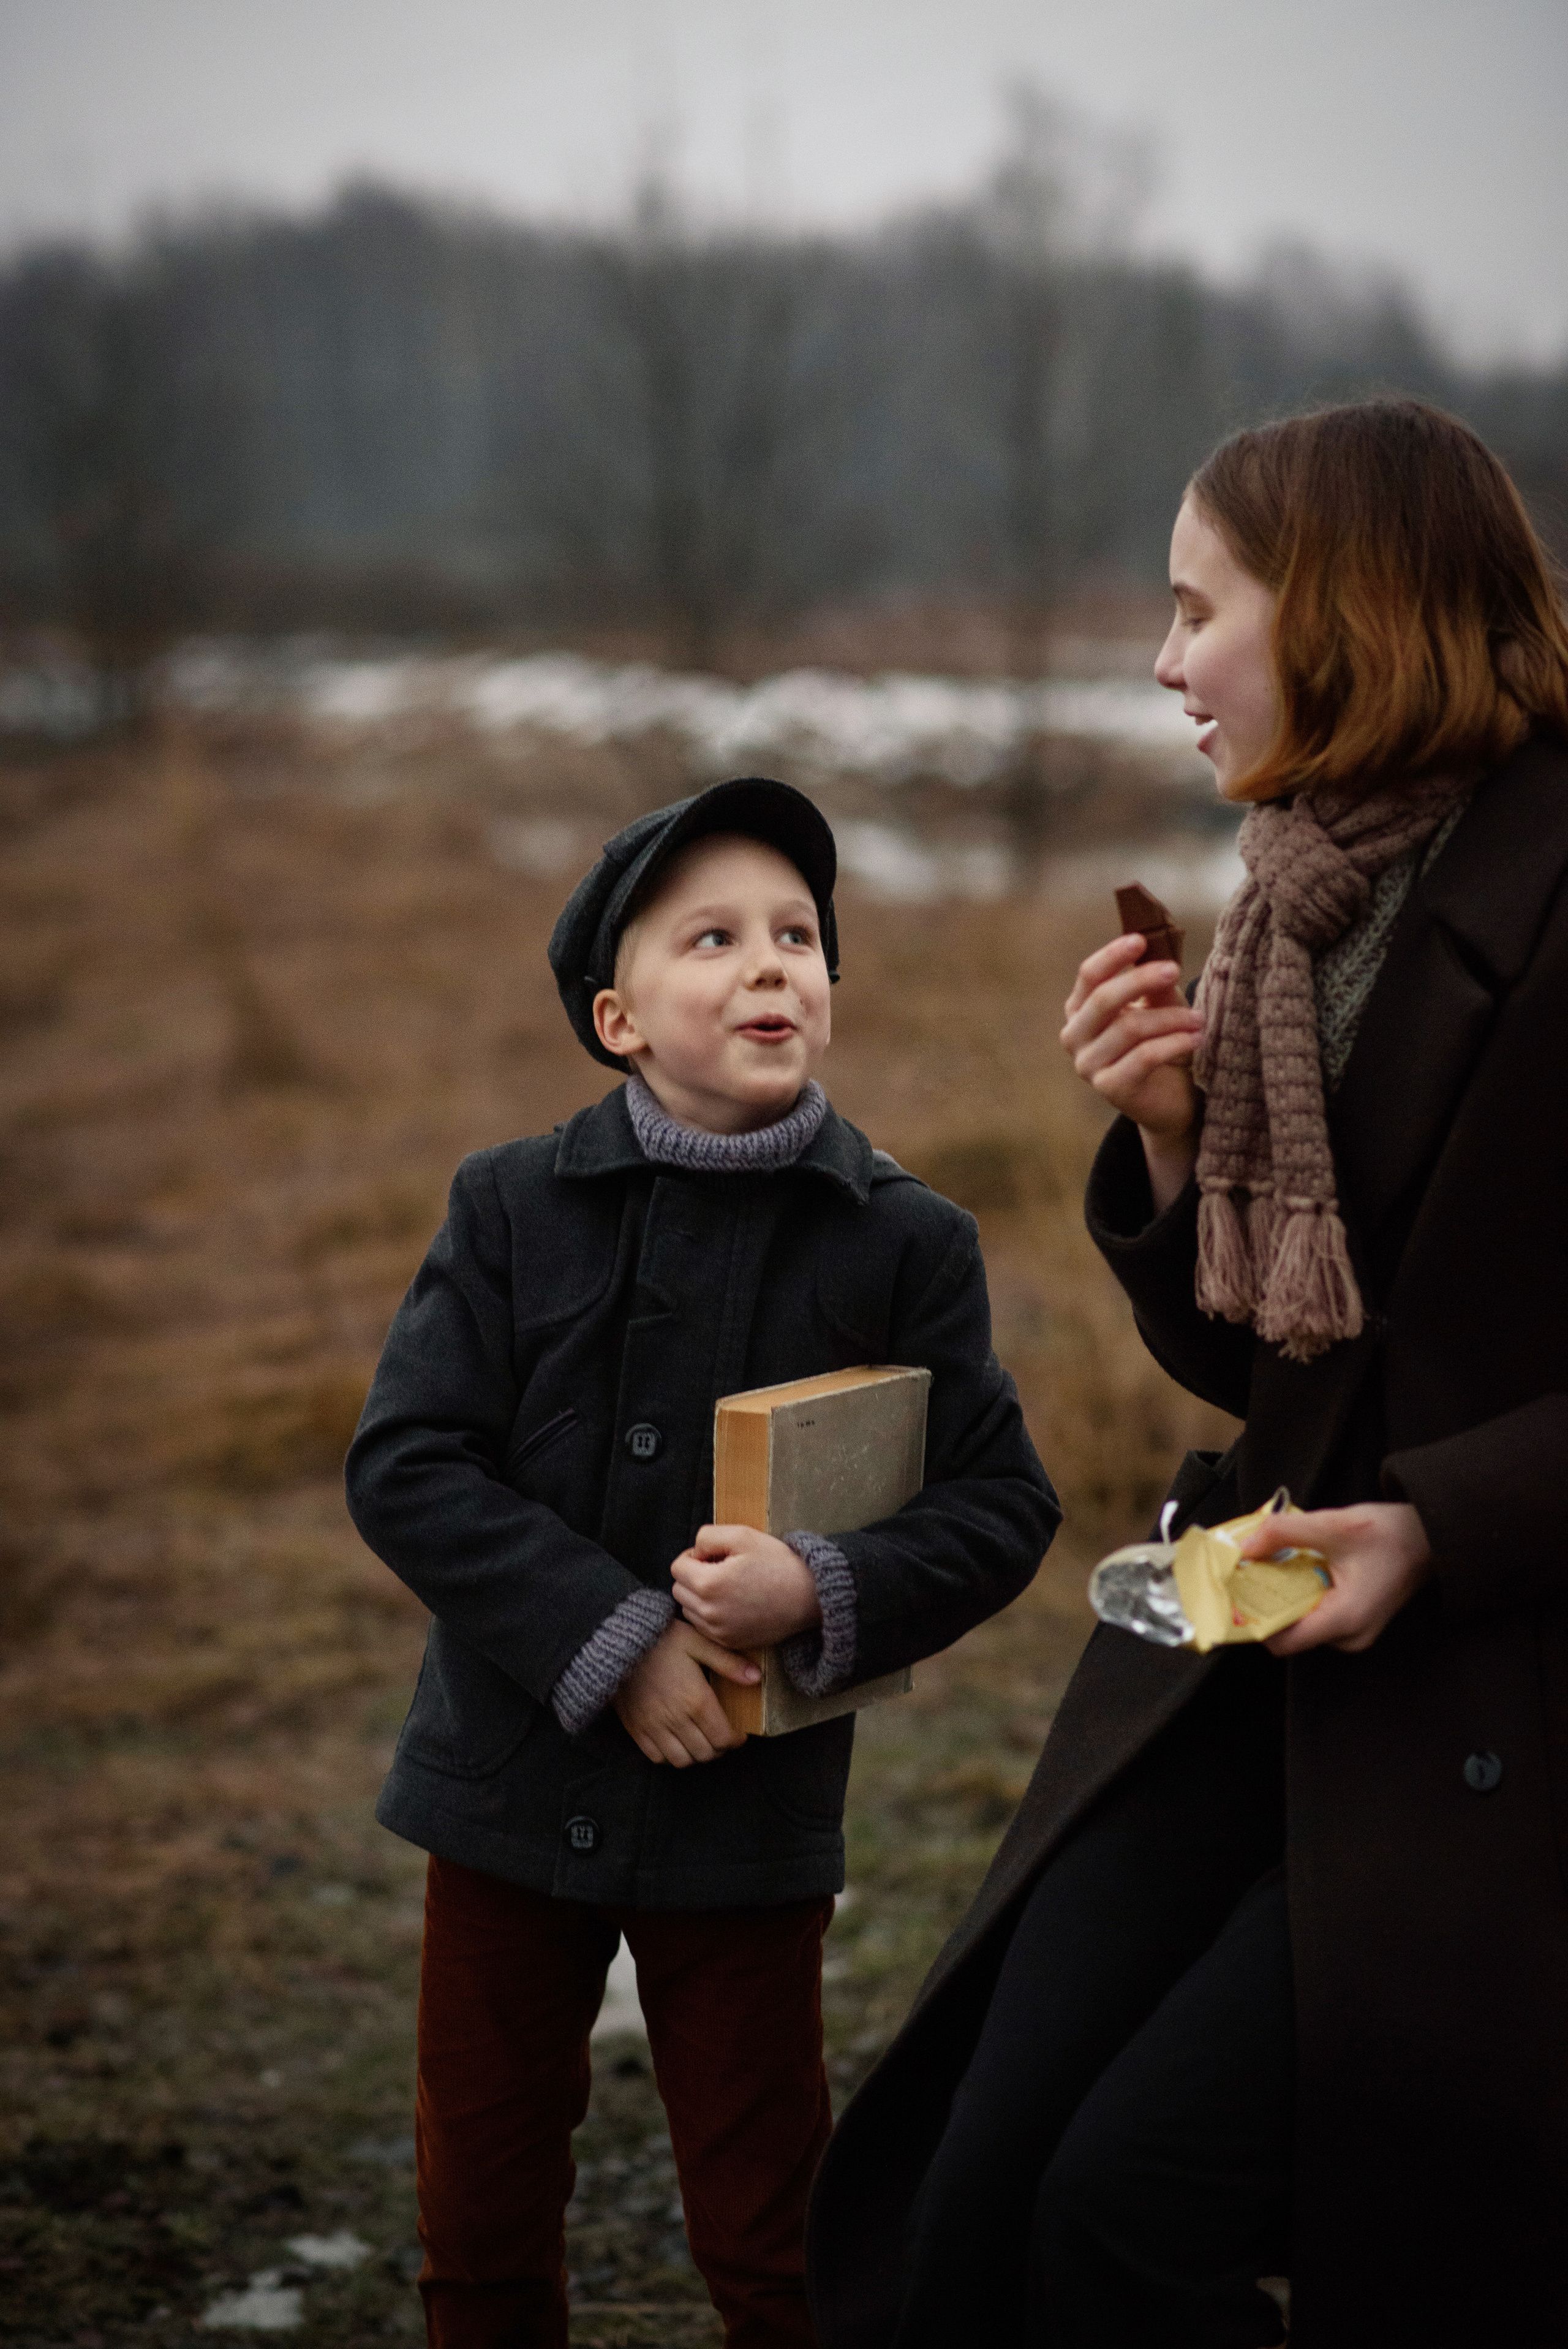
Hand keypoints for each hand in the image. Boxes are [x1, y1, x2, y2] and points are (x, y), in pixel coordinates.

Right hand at [612, 1620, 758, 1766]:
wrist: (617, 1640)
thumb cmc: (661, 1639)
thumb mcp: (698, 1641)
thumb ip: (729, 1662)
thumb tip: (756, 1677)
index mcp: (696, 1700)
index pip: (724, 1739)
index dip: (735, 1739)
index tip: (738, 1732)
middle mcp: (676, 1719)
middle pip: (706, 1754)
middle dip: (719, 1748)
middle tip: (721, 1736)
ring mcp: (654, 1727)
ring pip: (683, 1761)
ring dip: (696, 1755)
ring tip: (700, 1740)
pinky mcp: (636, 1729)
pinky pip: (657, 1757)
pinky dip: (670, 1756)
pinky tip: (676, 1740)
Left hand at [671, 1525, 822, 1648]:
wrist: (808, 1597)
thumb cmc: (777, 1563)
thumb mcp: (743, 1535)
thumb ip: (707, 1536)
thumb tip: (694, 1552)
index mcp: (708, 1584)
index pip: (677, 1567)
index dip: (694, 1555)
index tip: (715, 1555)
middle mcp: (708, 1613)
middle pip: (679, 1589)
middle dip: (694, 1576)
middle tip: (721, 1569)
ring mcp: (718, 1631)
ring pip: (689, 1609)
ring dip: (699, 1596)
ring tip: (728, 1586)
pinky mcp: (729, 1642)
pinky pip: (704, 1627)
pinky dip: (710, 1614)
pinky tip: (733, 1603)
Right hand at [1060, 934, 1202, 1209]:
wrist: (1170, 1099)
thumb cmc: (1161, 1044)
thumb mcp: (1160, 1007)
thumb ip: (1154, 985)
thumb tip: (1160, 952)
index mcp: (1080, 1010)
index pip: (1088, 976)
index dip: (1112, 956)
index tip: (1141, 940)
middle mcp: (1075, 1037)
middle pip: (1103, 999)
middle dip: (1141, 980)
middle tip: (1174, 970)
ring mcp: (1088, 1066)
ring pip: (1128, 1029)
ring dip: (1170, 1019)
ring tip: (1199, 1018)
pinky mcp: (1110, 1088)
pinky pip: (1143, 1057)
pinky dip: (1174, 1043)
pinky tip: (1196, 1038)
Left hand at [1245, 1504, 1433, 1656]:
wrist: (1429, 1538)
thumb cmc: (1390, 1535)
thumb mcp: (1333, 1524)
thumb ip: (1284, 1533)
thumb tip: (1245, 1545)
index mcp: (1344, 1619)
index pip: (1282, 1640)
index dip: (1252, 1620)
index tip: (1232, 1595)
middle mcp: (1349, 1636)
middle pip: (1288, 1632)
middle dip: (1263, 1604)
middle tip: (1245, 1574)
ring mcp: (1353, 1633)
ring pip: (1301, 1623)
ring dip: (1281, 1597)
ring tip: (1268, 1567)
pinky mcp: (1354, 1622)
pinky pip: (1315, 1616)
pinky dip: (1299, 1596)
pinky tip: (1294, 1570)